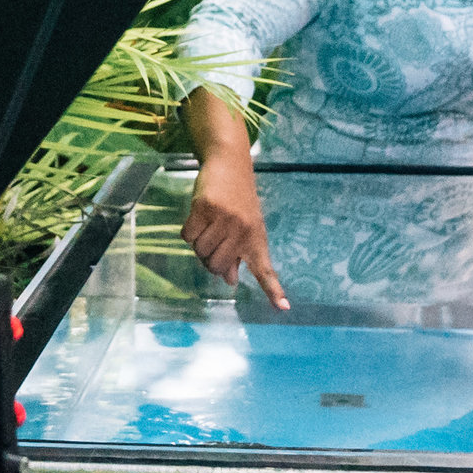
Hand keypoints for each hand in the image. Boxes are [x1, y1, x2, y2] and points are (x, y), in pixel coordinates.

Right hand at [182, 158, 289, 309]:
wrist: (230, 164)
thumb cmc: (239, 200)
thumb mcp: (246, 228)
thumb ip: (238, 255)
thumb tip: (228, 279)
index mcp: (257, 239)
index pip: (265, 269)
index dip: (273, 290)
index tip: (284, 308)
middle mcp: (243, 231)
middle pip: (216, 266)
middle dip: (208, 259)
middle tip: (212, 241)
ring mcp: (224, 219)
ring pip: (200, 251)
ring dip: (198, 243)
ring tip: (207, 226)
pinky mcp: (204, 208)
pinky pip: (188, 236)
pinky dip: (188, 231)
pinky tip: (197, 217)